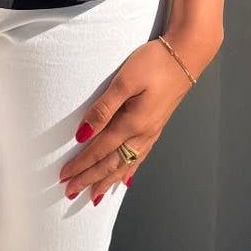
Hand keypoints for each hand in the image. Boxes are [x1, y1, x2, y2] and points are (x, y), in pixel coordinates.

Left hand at [58, 36, 205, 203]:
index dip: (81, 164)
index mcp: (133, 123)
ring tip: (93, 195)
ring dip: (107, 181)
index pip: (100, 150)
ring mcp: (152, 132)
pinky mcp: (157, 126)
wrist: (186, 55)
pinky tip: (125, 180)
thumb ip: (103, 108)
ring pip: (126, 165)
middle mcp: (143, 134)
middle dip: (89, 179)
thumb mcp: (125, 80)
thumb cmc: (154, 63)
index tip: (64, 177)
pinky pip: (139, 157)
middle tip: (69, 192)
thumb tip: (83, 134)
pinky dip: (129, 171)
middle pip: (111, 164)